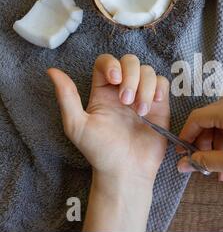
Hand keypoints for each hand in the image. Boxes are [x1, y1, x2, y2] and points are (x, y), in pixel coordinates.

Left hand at [48, 54, 169, 230]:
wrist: (126, 171)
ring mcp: (142, 96)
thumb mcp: (77, 125)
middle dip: (131, 77)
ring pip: (148, 71)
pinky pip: (162, 83)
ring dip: (145, 87)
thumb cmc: (100, 151)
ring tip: (141, 112)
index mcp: (102, 92)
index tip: (114, 79)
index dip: (112, 64)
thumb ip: (67, 97)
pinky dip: (160, 88)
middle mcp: (122, 91)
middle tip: (127, 102)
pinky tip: (154, 104)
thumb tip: (52, 71)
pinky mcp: (159, 105)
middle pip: (130, 61)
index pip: (106, 62)